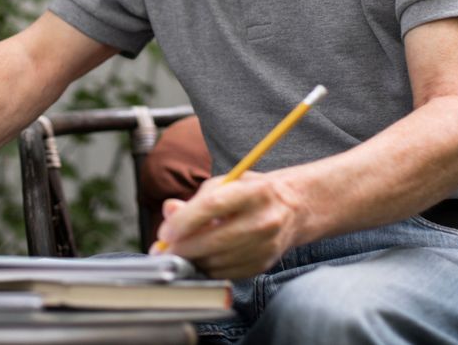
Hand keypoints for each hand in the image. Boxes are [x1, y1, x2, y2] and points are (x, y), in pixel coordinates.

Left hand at [154, 171, 304, 278]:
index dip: (184, 221)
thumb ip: (196, 199)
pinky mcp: (264, 264)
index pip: (213, 206)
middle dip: (182, 249)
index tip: (164, 233)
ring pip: (218, 261)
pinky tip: (199, 259)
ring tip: (179, 254)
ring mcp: (266, 245)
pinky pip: (227, 273)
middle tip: (163, 251)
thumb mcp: (226, 184)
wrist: (294, 209)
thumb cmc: (253, 193)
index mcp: (254, 192)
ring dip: (192, 260)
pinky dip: (207, 268)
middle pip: (214, 240)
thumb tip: (169, 211)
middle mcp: (263, 220)